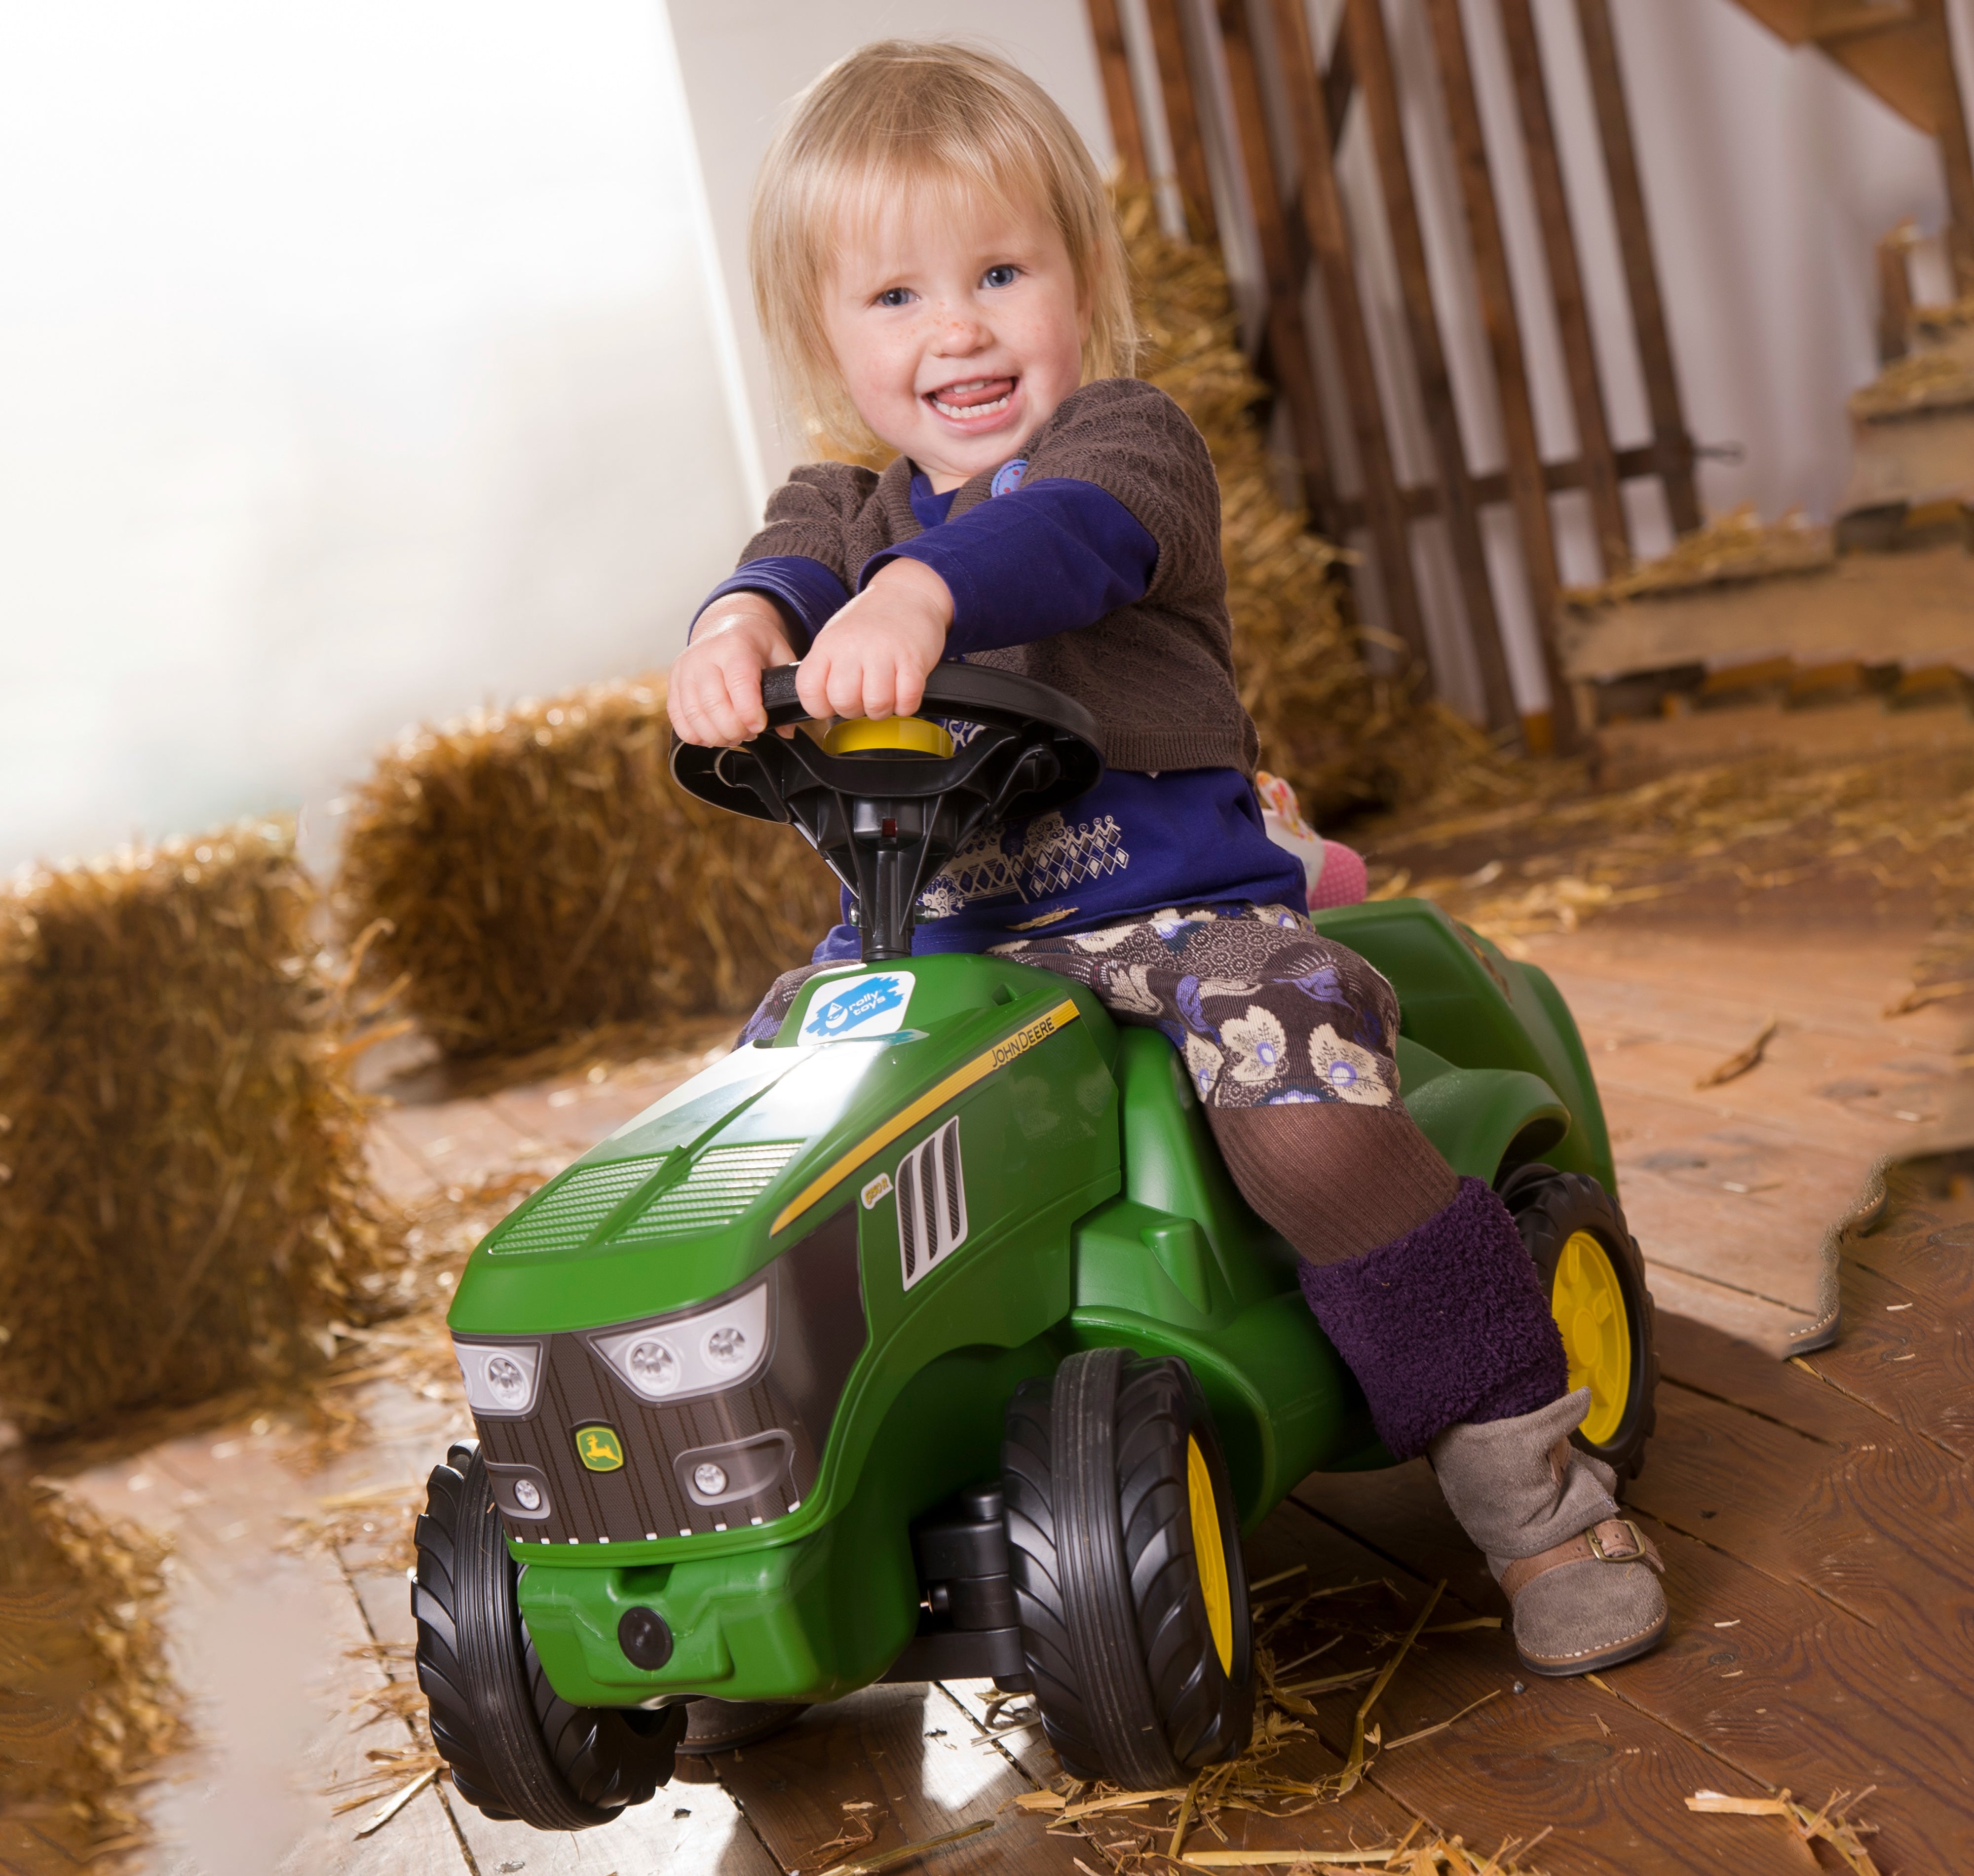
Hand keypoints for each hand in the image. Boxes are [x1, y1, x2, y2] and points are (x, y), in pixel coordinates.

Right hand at [667, 595, 797, 744]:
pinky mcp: (672, 683)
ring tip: (734, 734)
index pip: (738, 682)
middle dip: (735, 729)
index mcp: (734, 646)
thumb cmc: (754, 642)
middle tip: (749, 732)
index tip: (760, 725)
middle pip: (713, 704)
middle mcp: (704, 656)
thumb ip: (787, 688)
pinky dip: (696, 735)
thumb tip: (787, 729)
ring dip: (717, 736)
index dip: (749, 711)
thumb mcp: (780, 653)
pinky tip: (713, 733)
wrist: (724, 625)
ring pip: (694, 716)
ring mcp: (684, 670)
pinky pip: (678, 720)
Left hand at [796, 557, 953, 721]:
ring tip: (885, 694)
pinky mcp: (913, 660)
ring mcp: (884, 652)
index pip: (808, 690)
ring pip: (877, 705)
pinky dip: (906, 705)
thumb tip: (821, 704)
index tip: (832, 703)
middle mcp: (852, 647)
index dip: (820, 707)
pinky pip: (907, 700)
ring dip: (883, 710)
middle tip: (863, 698)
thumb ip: (824, 669)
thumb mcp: (835, 638)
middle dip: (855, 711)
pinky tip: (903, 692)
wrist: (907, 594)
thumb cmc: (870, 623)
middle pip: (844, 702)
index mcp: (827, 645)